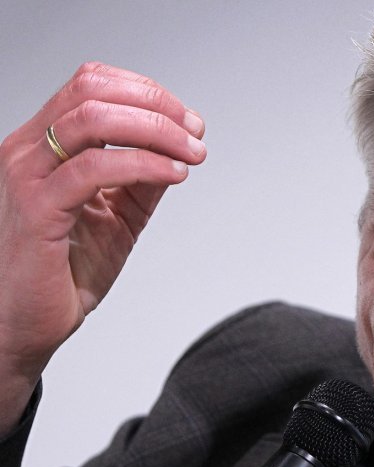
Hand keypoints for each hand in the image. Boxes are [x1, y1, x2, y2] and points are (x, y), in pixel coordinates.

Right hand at [0, 62, 205, 431]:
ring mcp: (28, 177)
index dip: (146, 92)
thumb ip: (143, 179)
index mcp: (45, 145)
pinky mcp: (37, 210)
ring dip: (157, 131)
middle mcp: (29, 151)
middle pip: (93, 91)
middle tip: (195, 134)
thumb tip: (181, 150)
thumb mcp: (118, 214)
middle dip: (157, 105)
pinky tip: (174, 176)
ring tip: (192, 154)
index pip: (91, 84)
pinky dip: (143, 165)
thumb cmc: (62, 270)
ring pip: (93, 119)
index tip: (188, 120)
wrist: (25, 324)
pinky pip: (93, 170)